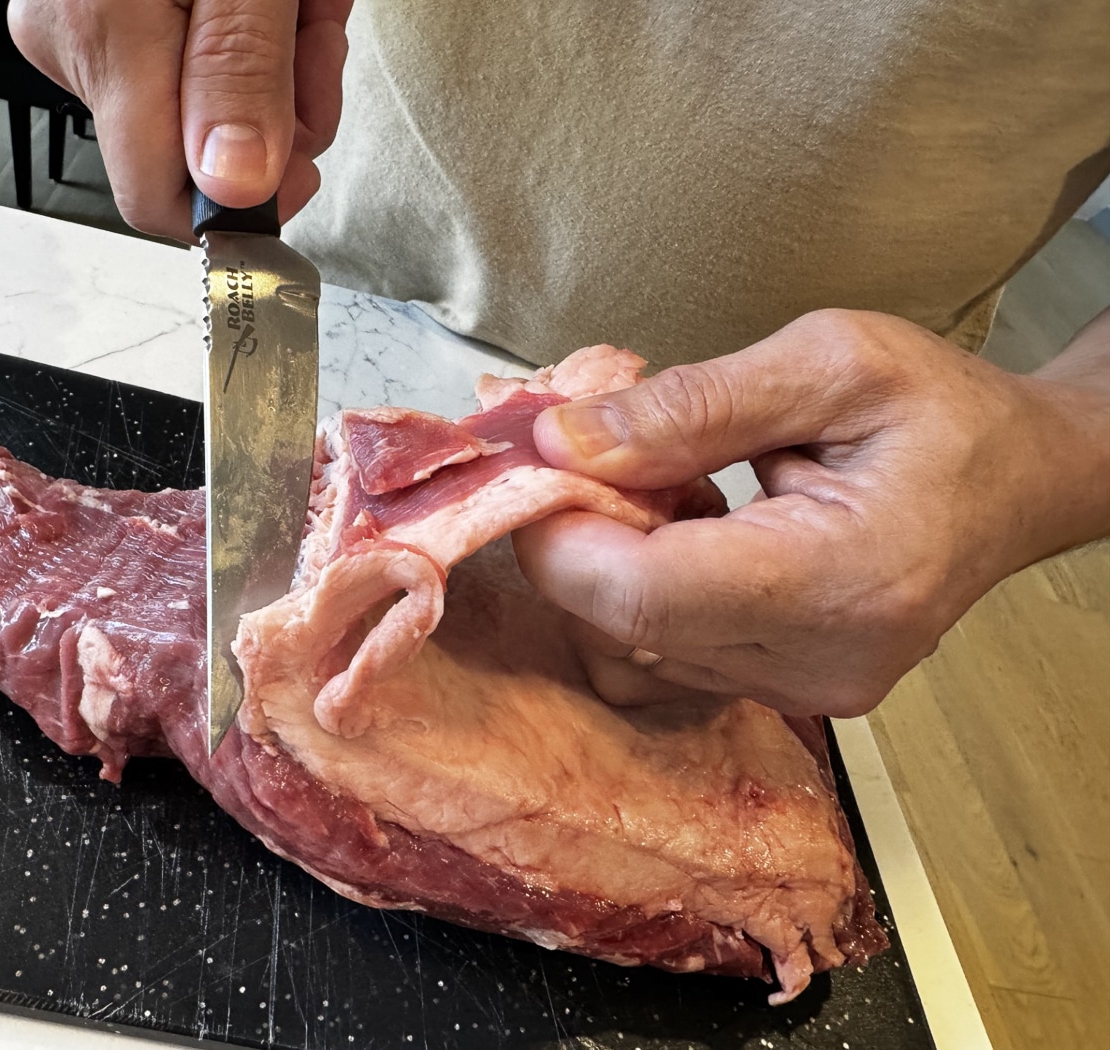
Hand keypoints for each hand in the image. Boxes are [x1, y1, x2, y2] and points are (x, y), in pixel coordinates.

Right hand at [9, 0, 352, 239]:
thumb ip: (240, 76)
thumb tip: (234, 188)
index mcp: (108, 40)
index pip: (160, 201)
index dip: (245, 205)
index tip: (302, 165)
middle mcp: (79, 44)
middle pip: (199, 154)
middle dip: (282, 108)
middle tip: (309, 36)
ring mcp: (87, 27)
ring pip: (208, 108)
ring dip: (282, 65)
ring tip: (296, 2)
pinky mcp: (107, 13)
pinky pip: (194, 62)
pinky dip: (255, 35)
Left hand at [513, 309, 1109, 717]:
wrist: (1027, 479)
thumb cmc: (943, 410)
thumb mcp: (829, 362)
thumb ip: (690, 406)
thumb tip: (559, 441)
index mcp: (841, 578)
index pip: (642, 596)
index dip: (558, 537)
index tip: (535, 467)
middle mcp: (821, 661)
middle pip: (625, 630)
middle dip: (576, 543)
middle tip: (594, 460)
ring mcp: (808, 692)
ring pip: (632, 654)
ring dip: (611, 570)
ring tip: (666, 493)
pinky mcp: (792, 694)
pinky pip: (665, 662)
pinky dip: (645, 598)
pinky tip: (688, 537)